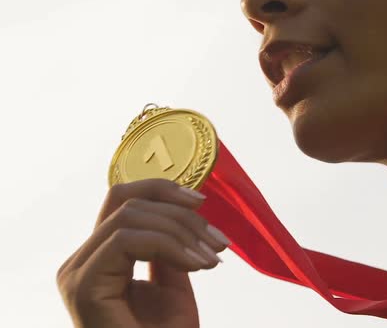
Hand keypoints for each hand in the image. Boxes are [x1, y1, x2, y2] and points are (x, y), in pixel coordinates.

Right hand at [56, 179, 230, 327]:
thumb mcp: (174, 286)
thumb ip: (170, 250)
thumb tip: (185, 214)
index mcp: (101, 258)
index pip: (123, 200)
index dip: (163, 190)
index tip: (203, 203)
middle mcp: (82, 261)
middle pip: (126, 201)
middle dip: (182, 215)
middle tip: (218, 241)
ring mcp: (79, 272)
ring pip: (129, 216)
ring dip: (182, 231)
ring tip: (212, 258)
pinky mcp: (84, 285)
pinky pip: (125, 239)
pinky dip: (170, 245)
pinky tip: (198, 266)